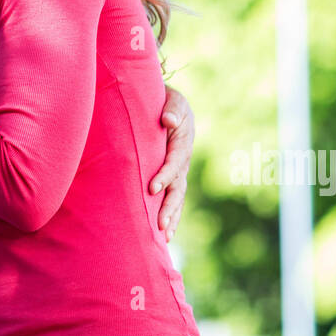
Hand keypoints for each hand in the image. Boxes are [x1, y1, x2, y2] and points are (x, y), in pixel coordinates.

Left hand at [149, 85, 195, 241]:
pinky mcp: (173, 177)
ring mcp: (179, 171)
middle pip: (178, 187)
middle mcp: (183, 160)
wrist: (170, 105)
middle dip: (169, 206)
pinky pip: (173, 198)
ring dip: (171, 216)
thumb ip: (172, 108)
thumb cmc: (167, 100)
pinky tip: (165, 235)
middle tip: (159, 224)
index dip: (165, 176)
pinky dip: (171, 215)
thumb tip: (168, 120)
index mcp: (182, 142)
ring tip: (164, 236)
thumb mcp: (173, 99)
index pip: (174, 162)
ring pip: (177, 197)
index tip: (152, 188)